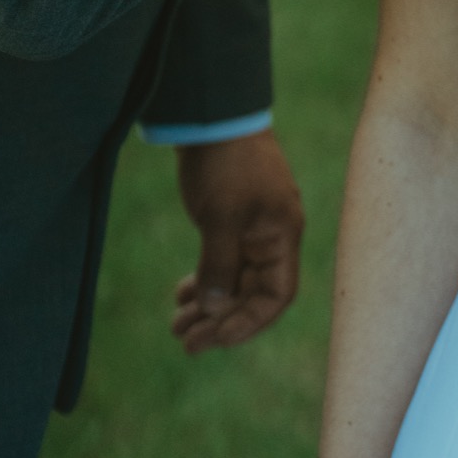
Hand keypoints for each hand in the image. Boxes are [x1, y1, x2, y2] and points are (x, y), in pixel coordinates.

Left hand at [171, 128, 304, 354]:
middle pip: (253, 292)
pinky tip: (183, 292)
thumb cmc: (224, 165)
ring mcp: (253, 225)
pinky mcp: (233, 217)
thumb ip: (220, 267)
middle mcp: (273, 234)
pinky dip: (206, 279)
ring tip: (177, 323)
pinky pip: (225, 260)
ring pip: (236, 279)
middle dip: (221, 320)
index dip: (247, 323)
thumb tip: (216, 311)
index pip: (276, 296)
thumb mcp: (220, 219)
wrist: (213, 116)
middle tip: (184, 340)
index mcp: (281, 234)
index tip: (212, 340)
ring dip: (210, 304)